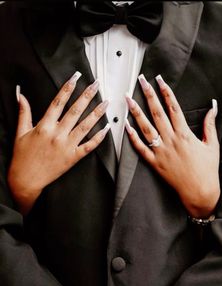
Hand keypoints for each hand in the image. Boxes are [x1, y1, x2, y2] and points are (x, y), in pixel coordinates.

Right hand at [8, 72, 109, 214]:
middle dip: (87, 95)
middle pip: (75, 110)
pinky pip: (89, 146)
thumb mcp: (21, 132)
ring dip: (97, 113)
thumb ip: (24, 113)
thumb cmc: (23, 157)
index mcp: (44, 126)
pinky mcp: (73, 158)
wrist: (26, 180)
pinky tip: (107, 128)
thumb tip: (21, 95)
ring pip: (85, 126)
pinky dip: (99, 137)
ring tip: (106, 102)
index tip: (76, 77)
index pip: (58, 102)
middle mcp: (57, 134)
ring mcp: (67, 146)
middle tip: (97, 84)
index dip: (68, 88)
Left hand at [125, 74, 219, 217]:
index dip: (166, 92)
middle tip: (141, 81)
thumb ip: (210, 124)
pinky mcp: (155, 164)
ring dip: (136, 113)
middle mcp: (171, 141)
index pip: (173, 108)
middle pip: (157, 113)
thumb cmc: (207, 169)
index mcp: (185, 134)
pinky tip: (126, 126)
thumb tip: (213, 106)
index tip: (159, 79)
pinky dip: (133, 138)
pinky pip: (141, 149)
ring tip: (128, 99)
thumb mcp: (212, 145)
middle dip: (149, 95)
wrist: (200, 192)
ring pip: (146, 128)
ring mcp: (161, 152)